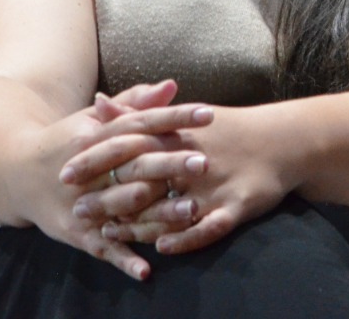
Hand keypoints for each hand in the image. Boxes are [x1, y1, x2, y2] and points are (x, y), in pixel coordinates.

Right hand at [21, 80, 212, 279]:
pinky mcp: (74, 231)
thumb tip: (173, 85)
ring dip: (156, 211)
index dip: (175, 117)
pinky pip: (102, 247)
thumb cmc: (66, 140)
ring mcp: (81, 202)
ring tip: (191, 210)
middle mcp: (90, 168)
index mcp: (97, 135)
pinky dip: (123, 259)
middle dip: (170, 164)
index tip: (208, 113)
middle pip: (135, 165)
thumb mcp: (93, 119)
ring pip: (123, 207)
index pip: (141, 123)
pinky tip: (147, 270)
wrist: (15, 173)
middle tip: (205, 162)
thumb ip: (134, 103)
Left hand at [78, 104, 294, 257]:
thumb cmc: (227, 129)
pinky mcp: (238, 204)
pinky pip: (210, 225)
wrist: (283, 140)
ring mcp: (216, 183)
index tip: (64, 171)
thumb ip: (137, 111)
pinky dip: (186, 237)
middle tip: (77, 211)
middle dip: (108, 195)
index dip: (97, 159)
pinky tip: (163, 247)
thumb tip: (97, 101)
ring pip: (171, 206)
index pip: (130, 145)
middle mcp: (193, 158)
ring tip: (110, 234)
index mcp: (178, 135)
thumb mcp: (181, 117)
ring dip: (138, 222)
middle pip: (143, 178)